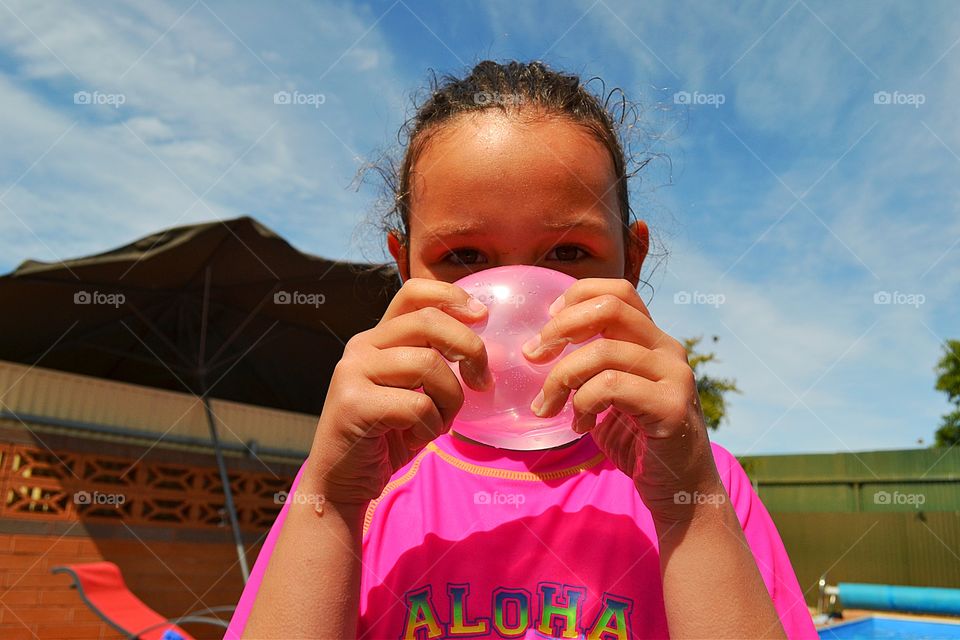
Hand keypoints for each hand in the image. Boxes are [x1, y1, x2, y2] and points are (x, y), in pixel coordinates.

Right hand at [304, 278, 491, 504]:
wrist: (342, 483)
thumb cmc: (386, 437)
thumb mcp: (414, 392)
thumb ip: (434, 364)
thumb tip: (481, 350)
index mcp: (378, 338)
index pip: (413, 293)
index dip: (451, 296)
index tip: (481, 315)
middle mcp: (361, 346)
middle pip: (429, 322)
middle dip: (469, 348)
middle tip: (482, 381)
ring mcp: (353, 372)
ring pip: (429, 364)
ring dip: (450, 400)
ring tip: (439, 422)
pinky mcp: (353, 403)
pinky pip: (417, 404)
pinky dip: (431, 426)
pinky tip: (416, 439)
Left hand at [523, 278, 722, 522]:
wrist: (681, 490)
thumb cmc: (639, 441)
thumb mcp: (612, 395)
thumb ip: (591, 367)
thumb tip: (539, 348)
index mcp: (653, 340)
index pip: (618, 291)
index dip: (576, 297)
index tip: (547, 324)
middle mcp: (668, 349)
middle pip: (610, 308)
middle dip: (561, 327)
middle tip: (533, 355)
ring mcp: (674, 376)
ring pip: (602, 351)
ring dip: (560, 378)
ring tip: (547, 407)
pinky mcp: (671, 407)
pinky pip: (611, 387)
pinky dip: (583, 402)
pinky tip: (580, 425)